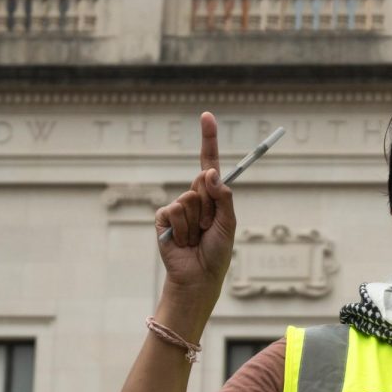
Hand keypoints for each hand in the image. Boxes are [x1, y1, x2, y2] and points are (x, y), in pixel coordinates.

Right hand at [154, 112, 236, 302]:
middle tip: (210, 227)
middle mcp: (195, 197)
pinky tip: (183, 241)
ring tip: (197, 237)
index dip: (208, 139)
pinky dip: (182, 228)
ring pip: (188, 199)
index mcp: (212, 196)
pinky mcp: (163, 219)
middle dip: (210, 206)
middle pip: (202, 183)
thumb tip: (211, 172)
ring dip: (197, 222)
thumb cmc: (217, 252)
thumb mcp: (229, 223)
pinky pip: (173, 211)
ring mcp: (178, 207)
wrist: (198, 276)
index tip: (207, 115)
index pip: (209, 162)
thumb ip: (224, 197)